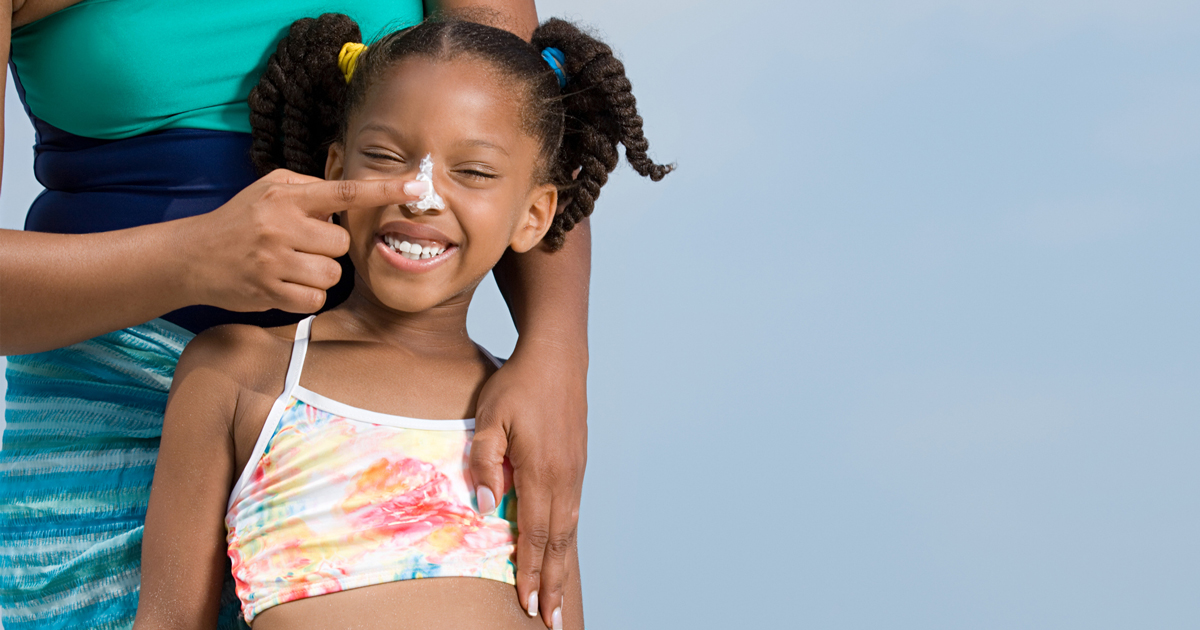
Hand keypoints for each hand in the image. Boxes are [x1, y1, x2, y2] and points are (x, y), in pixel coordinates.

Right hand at [183, 169, 427, 313]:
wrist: (190, 256)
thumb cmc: (239, 219)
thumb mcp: (268, 188)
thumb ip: (309, 188)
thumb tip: (349, 193)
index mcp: (286, 197)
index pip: (344, 192)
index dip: (384, 190)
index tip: (418, 187)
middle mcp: (280, 225)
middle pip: (341, 243)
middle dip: (328, 247)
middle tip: (300, 244)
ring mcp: (274, 260)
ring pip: (332, 273)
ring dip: (319, 273)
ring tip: (291, 264)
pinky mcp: (269, 291)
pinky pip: (315, 298)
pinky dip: (306, 295)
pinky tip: (284, 283)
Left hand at [470, 341, 587, 627]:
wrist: (558, 356)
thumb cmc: (518, 384)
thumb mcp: (489, 418)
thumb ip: (484, 462)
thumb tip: (486, 507)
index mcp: (542, 471)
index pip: (536, 533)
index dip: (532, 572)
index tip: (530, 604)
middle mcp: (565, 477)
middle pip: (559, 542)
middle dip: (555, 584)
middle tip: (553, 621)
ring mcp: (575, 471)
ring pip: (570, 529)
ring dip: (563, 567)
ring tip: (560, 599)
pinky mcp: (577, 464)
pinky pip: (573, 511)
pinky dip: (568, 540)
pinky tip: (562, 552)